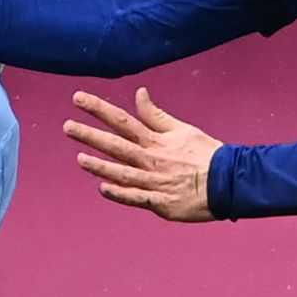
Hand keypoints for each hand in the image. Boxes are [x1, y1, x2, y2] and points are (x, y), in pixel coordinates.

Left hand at [67, 85, 220, 221]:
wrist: (228, 183)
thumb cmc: (206, 154)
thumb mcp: (182, 129)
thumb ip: (156, 115)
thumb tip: (139, 93)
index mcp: (156, 141)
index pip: (123, 120)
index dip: (99, 109)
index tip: (77, 98)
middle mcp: (152, 159)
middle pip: (117, 145)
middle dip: (91, 135)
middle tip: (67, 127)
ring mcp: (155, 182)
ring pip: (123, 173)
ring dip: (100, 166)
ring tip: (80, 158)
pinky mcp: (161, 203)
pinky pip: (137, 198)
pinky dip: (120, 194)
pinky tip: (102, 189)